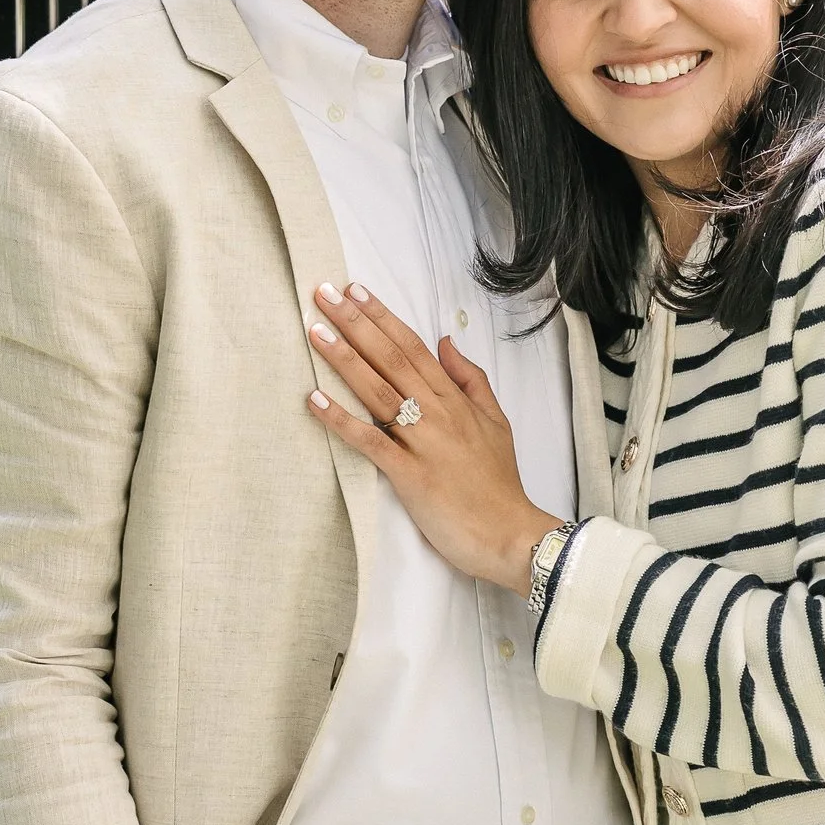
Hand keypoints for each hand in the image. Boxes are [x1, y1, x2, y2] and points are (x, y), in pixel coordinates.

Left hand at [303, 282, 562, 596]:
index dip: (383, 318)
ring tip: (316, 331)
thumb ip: (471, 380)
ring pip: (377, 390)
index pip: (414, 347)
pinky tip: (314, 400)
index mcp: (455, 400)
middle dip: (356, 324)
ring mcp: (422, 442)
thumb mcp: (497, 421)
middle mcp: (437, 413)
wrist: (509, 533)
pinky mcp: (409, 474)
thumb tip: (447, 342)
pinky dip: (341, 420)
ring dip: (343, 359)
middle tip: (325, 294)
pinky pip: (370, 441)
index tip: (357, 291)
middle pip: (391, 358)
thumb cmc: (499, 483)